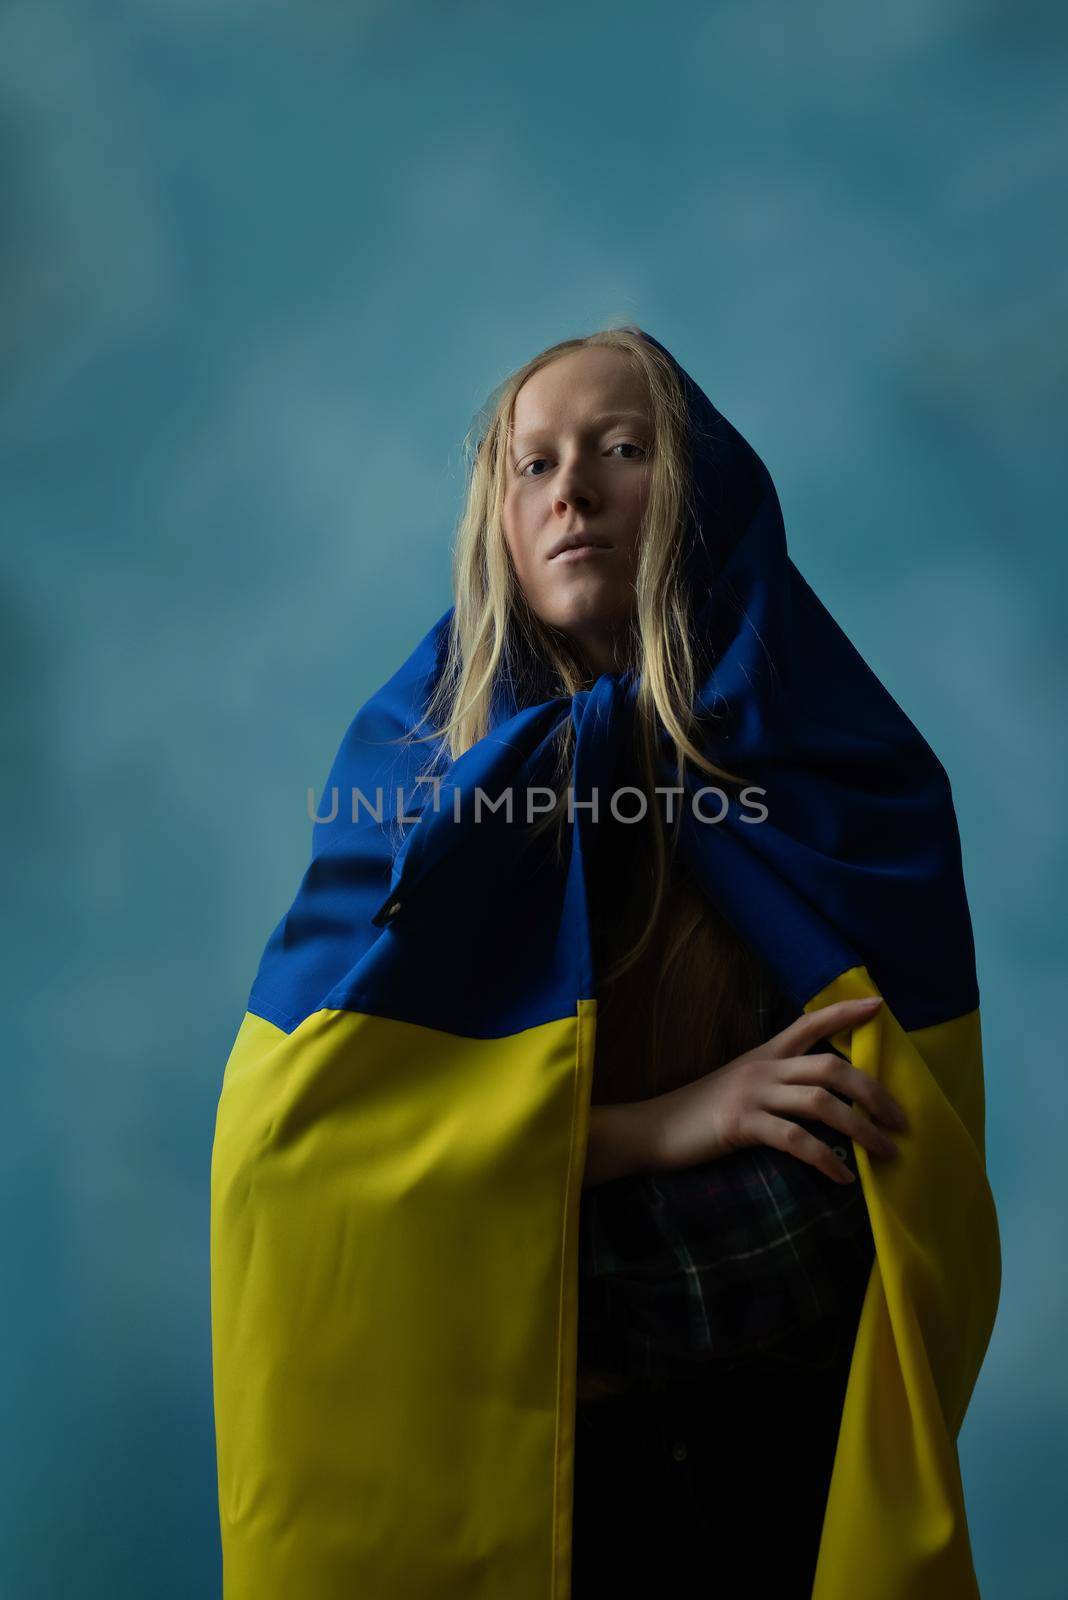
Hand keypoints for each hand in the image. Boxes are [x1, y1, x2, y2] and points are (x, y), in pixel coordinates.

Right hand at [644, 995, 907, 1184]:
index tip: (879, 1006)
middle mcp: (763, 1068)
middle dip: (874, 1093)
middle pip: (831, 1068)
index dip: (845, 1012)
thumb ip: (778, 1082)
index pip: (810, 1023)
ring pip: (821, 1104)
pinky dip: (825, 1159)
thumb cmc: (703, 1111)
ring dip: (862, 1129)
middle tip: (901, 1121)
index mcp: (765, 1054)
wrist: (655, 1129)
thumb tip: (827, 1098)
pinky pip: (795, 1140)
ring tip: (886, 1152)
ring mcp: (752, 1094)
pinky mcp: (741, 1124)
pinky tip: (843, 1178)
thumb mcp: (742, 1084)